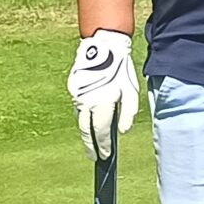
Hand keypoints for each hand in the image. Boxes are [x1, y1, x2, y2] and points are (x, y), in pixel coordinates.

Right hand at [68, 30, 137, 156]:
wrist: (103, 46)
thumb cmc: (120, 69)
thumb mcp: (130, 91)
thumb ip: (128, 113)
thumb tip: (122, 131)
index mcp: (101, 103)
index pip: (100, 131)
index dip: (102, 145)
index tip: (104, 156)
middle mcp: (85, 101)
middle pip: (85, 130)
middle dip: (89, 145)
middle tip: (92, 156)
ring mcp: (77, 95)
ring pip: (80, 119)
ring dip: (86, 131)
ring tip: (91, 143)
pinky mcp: (73, 88)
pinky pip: (78, 107)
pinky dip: (83, 116)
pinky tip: (88, 122)